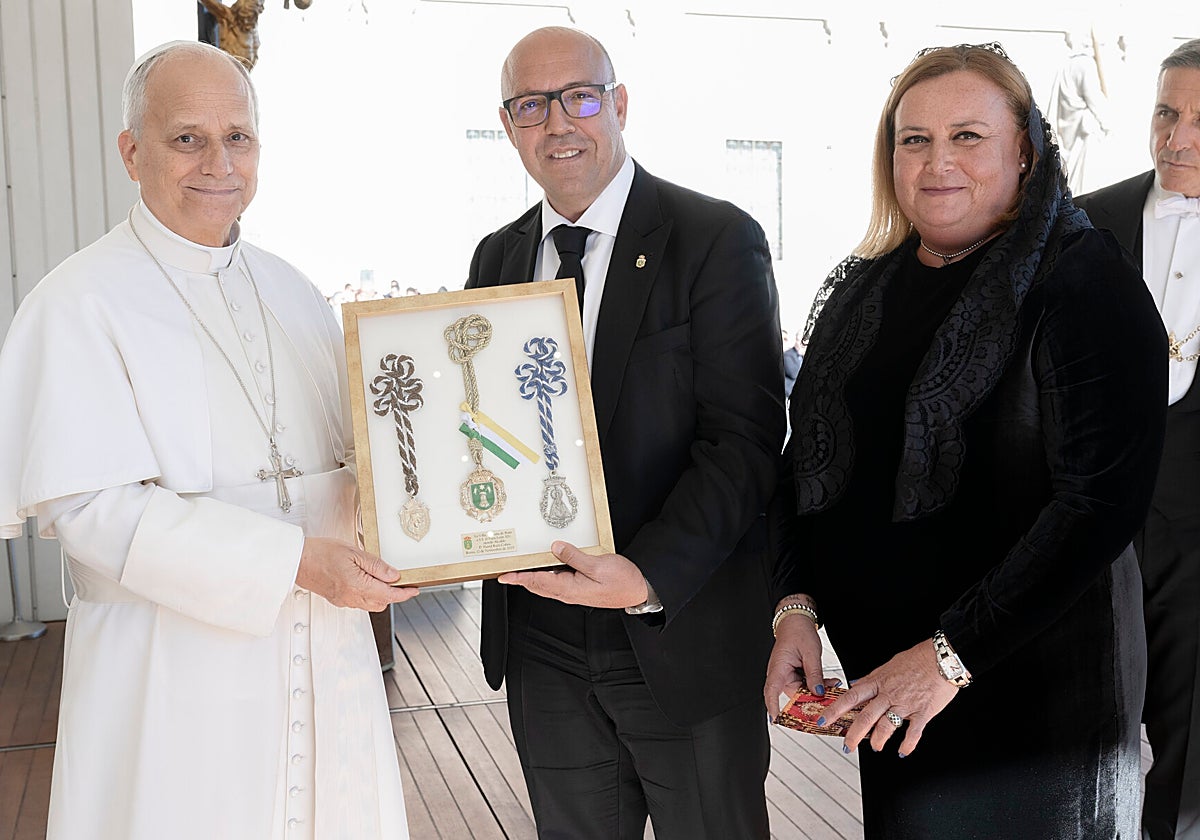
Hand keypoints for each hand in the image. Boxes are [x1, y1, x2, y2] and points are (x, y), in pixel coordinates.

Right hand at [296, 537, 418, 610]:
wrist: (297, 560)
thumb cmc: (320, 553)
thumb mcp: (354, 553)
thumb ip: (376, 566)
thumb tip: (393, 575)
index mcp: (358, 586)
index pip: (389, 595)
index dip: (404, 594)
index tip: (414, 589)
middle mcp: (351, 597)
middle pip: (381, 603)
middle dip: (393, 594)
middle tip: (400, 580)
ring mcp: (343, 600)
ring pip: (370, 604)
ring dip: (379, 594)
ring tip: (382, 578)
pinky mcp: (336, 599)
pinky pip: (358, 601)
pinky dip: (367, 594)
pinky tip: (365, 581)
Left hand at [497, 541, 647, 608]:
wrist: (638, 591)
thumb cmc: (622, 580)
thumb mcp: (599, 564)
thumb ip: (575, 557)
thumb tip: (556, 547)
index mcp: (570, 588)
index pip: (537, 581)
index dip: (519, 578)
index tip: (503, 575)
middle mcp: (568, 592)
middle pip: (537, 585)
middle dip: (520, 579)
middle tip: (505, 571)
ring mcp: (573, 592)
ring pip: (545, 584)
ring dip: (531, 577)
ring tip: (519, 568)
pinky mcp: (579, 588)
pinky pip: (556, 581)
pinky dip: (545, 575)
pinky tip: (545, 566)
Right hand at [764, 610, 829, 717]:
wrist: (797, 622)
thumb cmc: (798, 632)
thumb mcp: (811, 653)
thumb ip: (814, 673)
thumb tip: (818, 691)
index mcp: (779, 668)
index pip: (772, 691)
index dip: (773, 707)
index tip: (777, 719)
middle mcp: (780, 674)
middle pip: (793, 696)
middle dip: (811, 700)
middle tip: (828, 699)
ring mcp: (787, 675)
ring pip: (802, 692)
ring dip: (816, 692)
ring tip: (832, 686)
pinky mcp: (795, 675)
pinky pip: (805, 686)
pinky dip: (816, 686)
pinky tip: (828, 683)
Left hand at [819, 638, 958, 756]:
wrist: (943, 658)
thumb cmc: (917, 659)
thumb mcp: (888, 665)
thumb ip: (872, 678)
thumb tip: (856, 684)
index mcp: (878, 681)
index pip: (851, 696)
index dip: (835, 709)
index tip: (823, 720)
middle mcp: (889, 694)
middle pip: (866, 716)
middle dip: (854, 733)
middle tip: (847, 745)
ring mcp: (905, 703)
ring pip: (886, 726)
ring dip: (878, 740)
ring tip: (874, 747)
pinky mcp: (923, 712)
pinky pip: (913, 732)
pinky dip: (907, 745)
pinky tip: (902, 751)